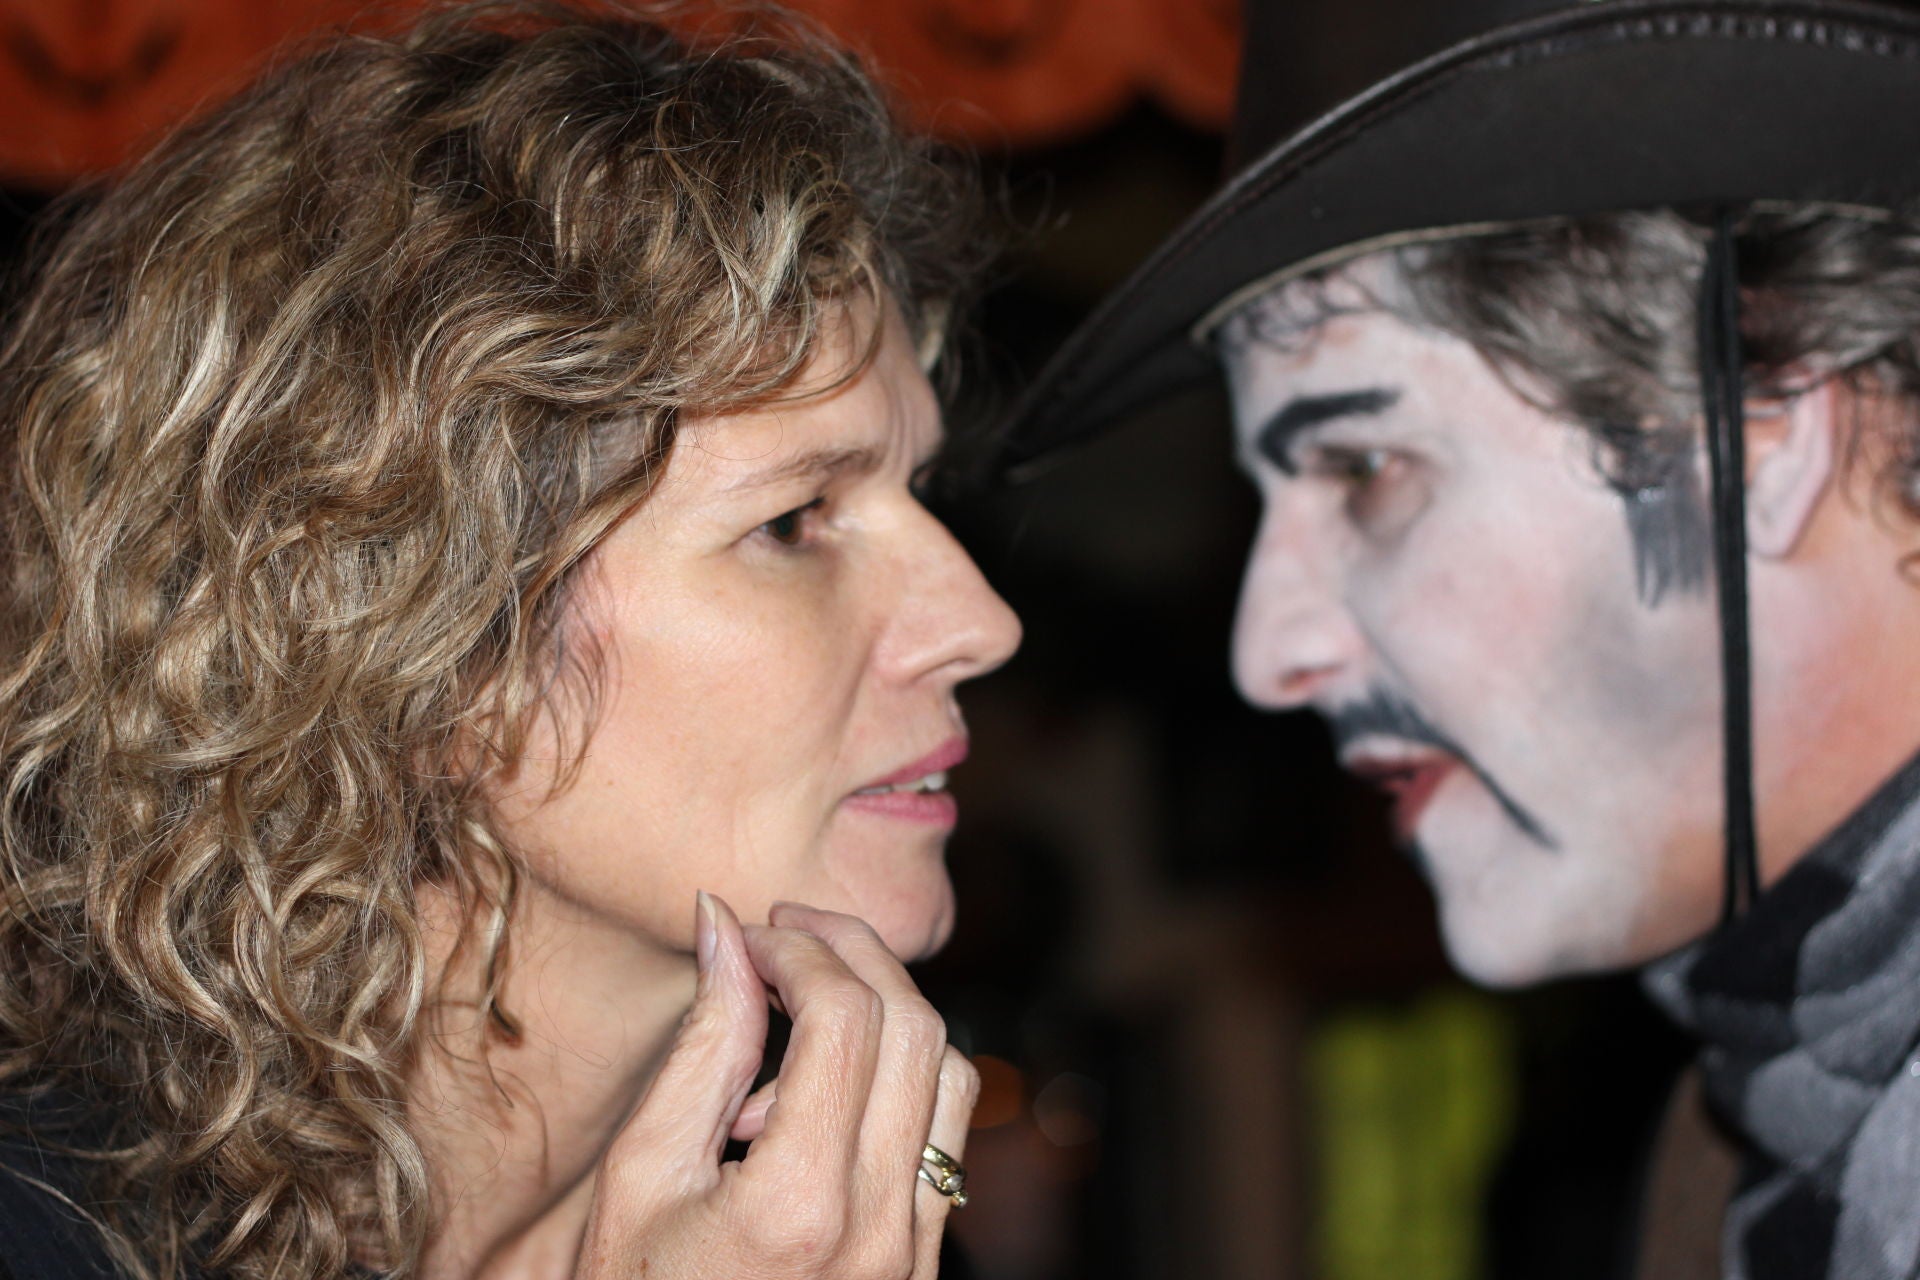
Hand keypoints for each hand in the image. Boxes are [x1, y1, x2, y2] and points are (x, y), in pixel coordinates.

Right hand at [573, 894, 977, 1279]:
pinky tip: (827, 1083)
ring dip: (890, 1010)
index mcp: (799, 1206)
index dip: (799, 950)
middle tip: (787, 930)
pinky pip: (945, 1135)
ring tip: (808, 999)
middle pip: (914, 1028)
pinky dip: (903, 1076)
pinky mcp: (924, 1262)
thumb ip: (700, 1044)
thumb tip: (722, 922)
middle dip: (853, 953)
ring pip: (952, 1074)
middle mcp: (879, 1230)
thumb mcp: (642, 1175)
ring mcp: (914, 1252)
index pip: (844, 1018)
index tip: (748, 933)